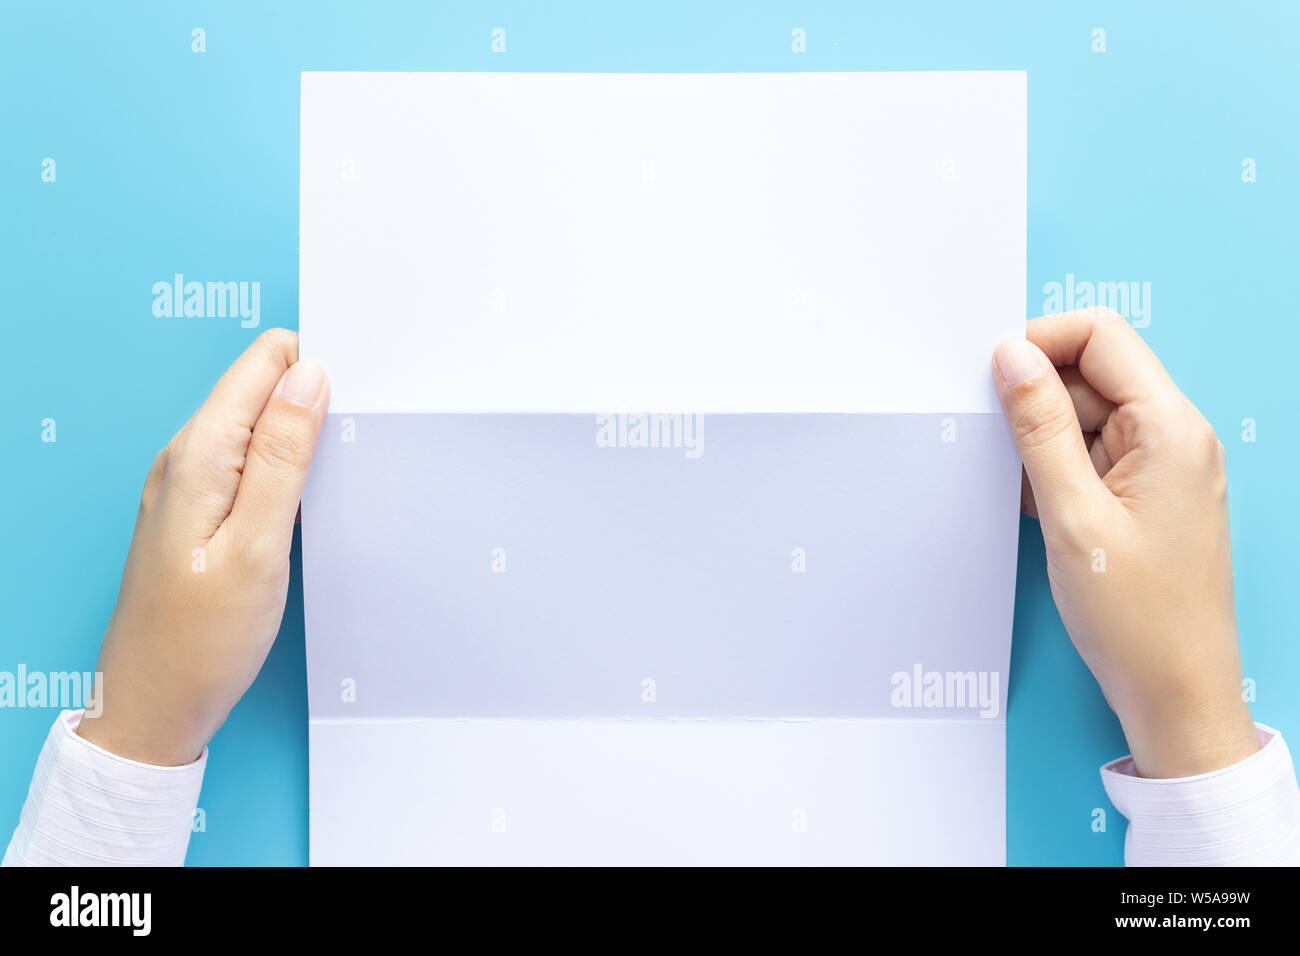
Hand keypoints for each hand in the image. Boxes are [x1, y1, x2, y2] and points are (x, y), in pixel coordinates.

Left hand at [77, 329, 329, 764]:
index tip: (362, 398)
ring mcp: (190, 482)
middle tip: (360, 449)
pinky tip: (309, 504)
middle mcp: (187, 455)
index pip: (265, 360)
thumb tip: (310, 376)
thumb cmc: (202, 640)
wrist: (153, 706)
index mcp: (199, 453)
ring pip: (261, 424)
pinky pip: (251, 461)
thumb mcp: (257, 547)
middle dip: (316, 399)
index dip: (318, 368)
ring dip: (305, 437)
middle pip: (264, 387)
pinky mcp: (201, 509)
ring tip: (341, 480)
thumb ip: (282, 457)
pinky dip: (287, 469)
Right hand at [992, 308, 1258, 777]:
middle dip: (1034, 395)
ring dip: (1039, 438)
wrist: (1175, 694)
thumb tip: (1010, 355)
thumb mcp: (1072, 515)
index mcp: (1171, 428)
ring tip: (1015, 486)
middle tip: (990, 439)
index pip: (1102, 337)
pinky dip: (1052, 470)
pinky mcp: (1145, 497)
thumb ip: (1039, 428)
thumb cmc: (1137, 617)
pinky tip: (1029, 504)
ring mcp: (1162, 468)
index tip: (991, 376)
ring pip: (1086, 417)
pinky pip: (1090, 457)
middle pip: (1092, 374)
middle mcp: (1174, 437)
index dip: (1041, 343)